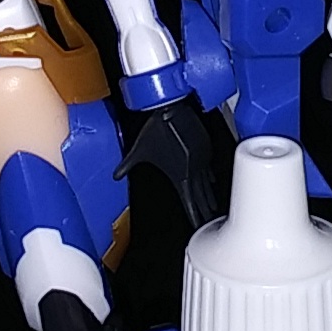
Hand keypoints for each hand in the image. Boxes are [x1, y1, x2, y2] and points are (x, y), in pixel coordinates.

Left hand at [115, 98, 217, 227]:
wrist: (172, 108)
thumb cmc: (158, 126)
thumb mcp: (139, 150)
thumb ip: (127, 165)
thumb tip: (116, 174)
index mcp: (180, 175)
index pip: (191, 201)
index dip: (195, 214)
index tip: (199, 222)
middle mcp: (194, 170)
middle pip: (204, 196)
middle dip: (207, 210)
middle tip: (211, 221)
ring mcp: (202, 159)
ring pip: (209, 184)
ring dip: (211, 196)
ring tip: (214, 208)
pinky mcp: (205, 148)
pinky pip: (210, 168)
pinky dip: (211, 178)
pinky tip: (212, 182)